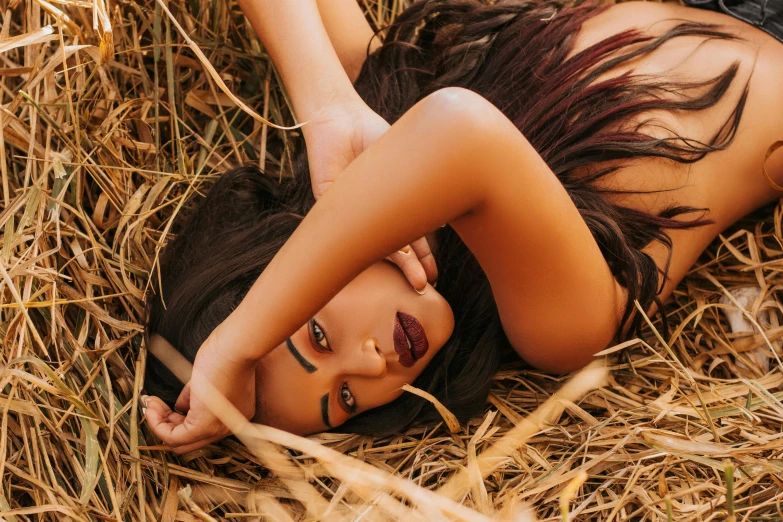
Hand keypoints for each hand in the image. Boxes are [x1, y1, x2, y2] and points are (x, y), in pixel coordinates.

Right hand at [143, 332, 256, 453]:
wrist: (235, 347)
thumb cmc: (226, 353)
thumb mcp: (207, 380)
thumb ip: (194, 397)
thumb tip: (179, 408)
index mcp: (233, 416)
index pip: (201, 431)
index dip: (177, 419)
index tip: (163, 403)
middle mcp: (228, 427)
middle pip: (190, 442)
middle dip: (166, 424)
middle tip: (154, 405)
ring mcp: (216, 429)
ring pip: (179, 443)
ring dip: (158, 423)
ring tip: (151, 403)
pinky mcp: (203, 425)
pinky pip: (173, 437)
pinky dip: (157, 424)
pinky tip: (151, 406)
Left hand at [305, 100, 437, 289]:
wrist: (341, 116)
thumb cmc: (374, 133)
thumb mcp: (407, 159)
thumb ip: (421, 183)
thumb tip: (448, 212)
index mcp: (391, 205)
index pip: (411, 237)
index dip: (424, 256)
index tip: (434, 274)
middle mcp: (373, 213)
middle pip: (397, 247)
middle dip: (414, 266)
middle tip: (426, 285)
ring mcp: (352, 212)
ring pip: (378, 244)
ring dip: (400, 262)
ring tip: (416, 278)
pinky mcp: (328, 203)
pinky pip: (349, 228)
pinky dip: (371, 241)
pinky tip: (390, 255)